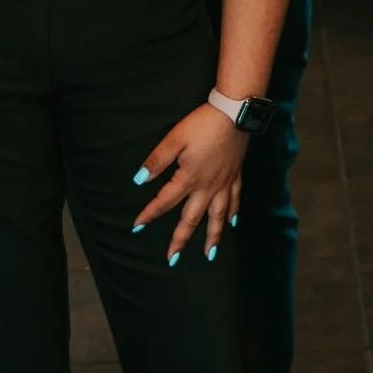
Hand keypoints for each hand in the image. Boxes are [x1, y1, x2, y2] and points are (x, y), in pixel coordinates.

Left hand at [131, 104, 247, 262]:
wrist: (234, 112)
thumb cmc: (203, 124)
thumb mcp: (174, 138)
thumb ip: (157, 161)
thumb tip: (139, 181)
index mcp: (189, 178)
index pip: (165, 201)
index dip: (149, 214)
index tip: (137, 227)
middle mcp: (207, 186)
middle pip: (192, 218)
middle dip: (181, 239)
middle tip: (172, 260)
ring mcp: (224, 182)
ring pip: (218, 216)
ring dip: (213, 237)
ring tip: (210, 254)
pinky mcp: (236, 174)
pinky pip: (235, 199)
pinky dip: (233, 213)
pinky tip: (232, 223)